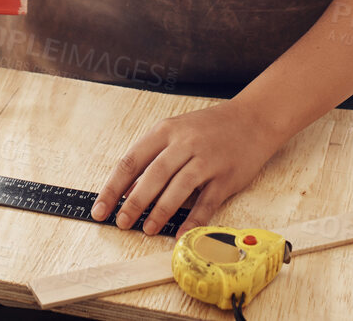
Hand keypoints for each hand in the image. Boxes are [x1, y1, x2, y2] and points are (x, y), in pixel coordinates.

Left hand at [90, 101, 283, 236]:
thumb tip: (127, 190)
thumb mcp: (177, 131)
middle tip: (121, 222)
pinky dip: (193, 220)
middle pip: (153, 175)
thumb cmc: (209, 128)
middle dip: (134, 202)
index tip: (100, 208)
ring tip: (147, 229)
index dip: (113, 187)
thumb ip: (153, 157)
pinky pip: (207, 202)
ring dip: (160, 211)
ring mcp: (206, 160)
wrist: (252, 119)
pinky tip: (181, 233)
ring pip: (178, 188)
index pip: (131, 161)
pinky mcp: (226, 176)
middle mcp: (185, 143)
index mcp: (166, 131)